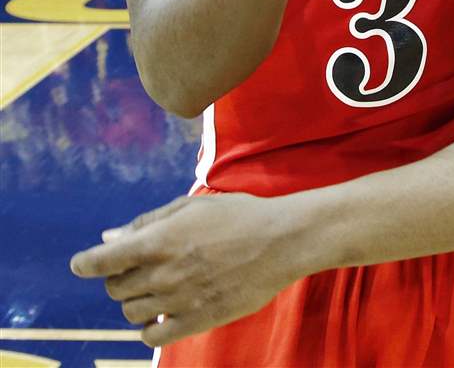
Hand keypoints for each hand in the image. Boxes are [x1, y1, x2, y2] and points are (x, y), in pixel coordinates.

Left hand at [70, 194, 300, 347]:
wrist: (280, 242)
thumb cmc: (238, 215)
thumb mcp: (193, 206)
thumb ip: (148, 222)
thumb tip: (109, 238)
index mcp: (158, 241)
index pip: (101, 261)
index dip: (85, 264)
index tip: (81, 264)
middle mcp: (161, 273)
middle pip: (115, 288)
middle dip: (121, 278)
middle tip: (142, 269)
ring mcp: (176, 301)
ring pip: (130, 313)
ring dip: (136, 301)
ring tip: (158, 289)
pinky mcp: (194, 322)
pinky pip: (151, 338)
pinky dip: (149, 328)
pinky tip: (164, 314)